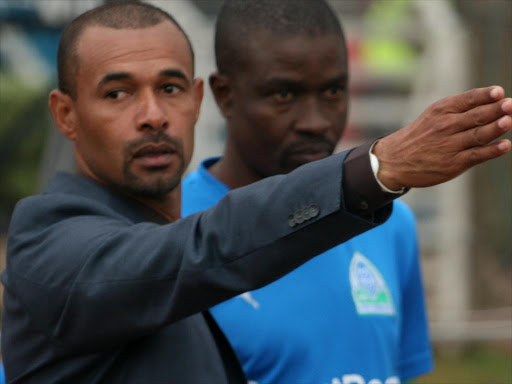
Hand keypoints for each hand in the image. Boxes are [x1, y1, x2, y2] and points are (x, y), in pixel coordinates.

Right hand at [374, 86, 511, 189]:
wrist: (394, 161)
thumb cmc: (420, 136)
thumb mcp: (433, 116)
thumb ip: (461, 109)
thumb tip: (496, 101)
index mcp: (441, 110)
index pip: (468, 100)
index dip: (485, 95)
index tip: (499, 92)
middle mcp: (445, 126)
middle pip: (476, 116)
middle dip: (496, 110)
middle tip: (510, 105)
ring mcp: (449, 145)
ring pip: (478, 135)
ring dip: (495, 128)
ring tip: (509, 121)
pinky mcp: (453, 164)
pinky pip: (476, 155)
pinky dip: (491, 151)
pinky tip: (505, 145)